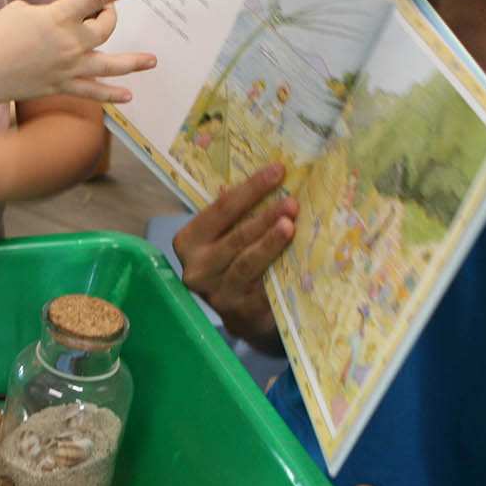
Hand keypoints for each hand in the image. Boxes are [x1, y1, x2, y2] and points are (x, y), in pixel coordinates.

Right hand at [0, 0, 157, 120]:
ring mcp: (69, 67)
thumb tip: (67, 18)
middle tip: (104, 11)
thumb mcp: (23, 9)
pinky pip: (93, 92)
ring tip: (152, 60)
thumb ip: (51, 11)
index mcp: (59, 16)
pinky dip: (111, 94)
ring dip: (133, 62)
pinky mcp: (62, 86)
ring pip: (111, 64)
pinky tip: (128, 95)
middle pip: (106, 27)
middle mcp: (70, 42)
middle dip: (109, 15)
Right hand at [172, 163, 297, 350]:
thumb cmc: (232, 263)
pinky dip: (279, 270)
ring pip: (246, 262)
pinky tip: (296, 258)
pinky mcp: (240, 310)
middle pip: (235, 236)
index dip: (250, 189)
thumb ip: (232, 213)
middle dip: (264, 216)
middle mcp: (197, 267)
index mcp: (189, 241)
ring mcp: (217, 292)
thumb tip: (255, 178)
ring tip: (290, 225)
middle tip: (291, 202)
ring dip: (270, 242)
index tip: (278, 171)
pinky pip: (262, 286)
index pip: (220, 209)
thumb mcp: (224, 236)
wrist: (241, 314)